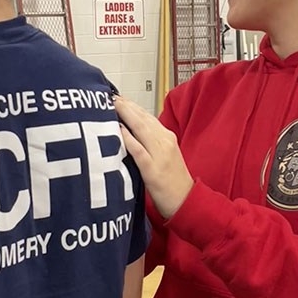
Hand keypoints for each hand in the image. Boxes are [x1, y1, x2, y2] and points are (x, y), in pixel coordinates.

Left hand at [113, 96, 193, 218]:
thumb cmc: (173, 180)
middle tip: (111, 96)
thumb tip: (130, 130)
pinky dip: (129, 139)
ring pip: (142, 130)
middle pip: (143, 119)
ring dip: (127, 116)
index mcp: (167, 137)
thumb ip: (151, 142)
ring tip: (113, 105)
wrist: (187, 201)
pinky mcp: (153, 171)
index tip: (118, 98)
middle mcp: (165, 142)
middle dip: (127, 106)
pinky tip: (120, 130)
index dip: (132, 106)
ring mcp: (160, 156)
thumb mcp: (164, 155)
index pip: (147, 117)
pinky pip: (139, 151)